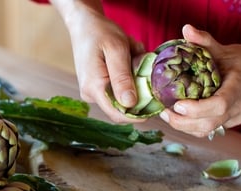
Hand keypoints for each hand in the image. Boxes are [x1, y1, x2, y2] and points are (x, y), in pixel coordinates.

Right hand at [59, 1, 145, 122]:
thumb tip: (130, 104)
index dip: (139, 116)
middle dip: (138, 95)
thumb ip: (122, 77)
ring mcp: (92, 92)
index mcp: (94, 87)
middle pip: (121, 109)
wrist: (84, 24)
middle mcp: (90, 94)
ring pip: (121, 98)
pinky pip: (116, 90)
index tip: (157, 106)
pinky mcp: (95, 88)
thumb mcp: (117, 49)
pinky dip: (127, 79)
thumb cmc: (101, 32)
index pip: (118, 114)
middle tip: (145, 70)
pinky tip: (127, 61)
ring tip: (133, 59)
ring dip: (133, 83)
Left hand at [160, 24, 240, 137]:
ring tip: (167, 115)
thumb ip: (205, 41)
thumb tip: (186, 30)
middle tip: (164, 112)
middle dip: (183, 122)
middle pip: (209, 123)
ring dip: (184, 126)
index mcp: (239, 88)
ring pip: (207, 130)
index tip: (178, 104)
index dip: (197, 109)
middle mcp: (239, 107)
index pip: (219, 105)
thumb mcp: (225, 49)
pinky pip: (210, 129)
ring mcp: (236, 118)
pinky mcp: (231, 122)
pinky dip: (192, 126)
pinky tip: (180, 117)